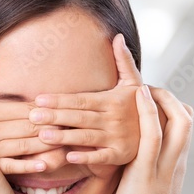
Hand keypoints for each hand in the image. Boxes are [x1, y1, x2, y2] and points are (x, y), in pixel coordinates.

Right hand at [0, 60, 54, 174]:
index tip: (53, 105)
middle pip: (25, 126)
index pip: (18, 108)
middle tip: (69, 122)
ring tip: (65, 140)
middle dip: (48, 123)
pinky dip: (28, 166)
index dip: (37, 107)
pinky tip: (45, 164)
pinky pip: (11, 169)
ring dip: (45, 143)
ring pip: (23, 146)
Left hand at [28, 34, 165, 164]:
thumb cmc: (139, 105)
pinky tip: (69, 157)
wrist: (160, 131)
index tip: (39, 99)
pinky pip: (102, 157)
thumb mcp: (134, 82)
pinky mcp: (121, 155)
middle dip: (55, 116)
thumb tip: (118, 36)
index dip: (60, 99)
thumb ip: (124, 60)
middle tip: (32, 116)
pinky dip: (87, 158)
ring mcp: (118, 138)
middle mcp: (114, 119)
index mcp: (113, 100)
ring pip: (87, 137)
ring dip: (65, 137)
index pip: (81, 99)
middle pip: (79, 117)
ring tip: (42, 136)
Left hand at [103, 85, 193, 193]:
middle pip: (187, 118)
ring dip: (162, 97)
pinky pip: (154, 134)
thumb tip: (112, 162)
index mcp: (173, 170)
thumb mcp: (134, 193)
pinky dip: (148, 110)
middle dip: (170, 96)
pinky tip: (137, 93)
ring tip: (143, 82)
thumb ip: (130, 174)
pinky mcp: (149, 174)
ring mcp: (166, 169)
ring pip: (179, 121)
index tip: (151, 96)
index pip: (181, 130)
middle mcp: (175, 165)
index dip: (170, 109)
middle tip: (148, 85)